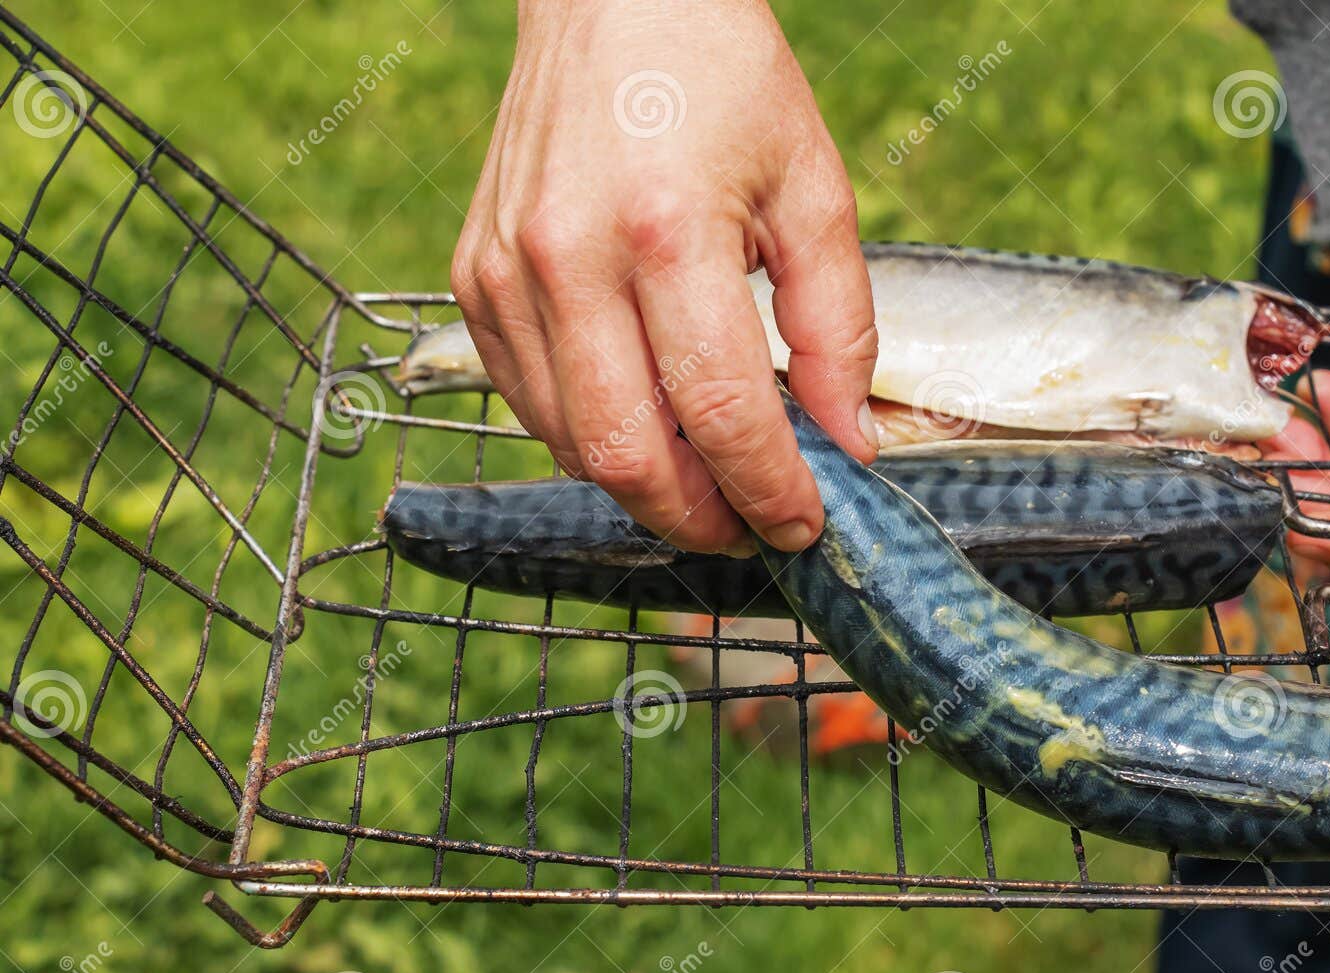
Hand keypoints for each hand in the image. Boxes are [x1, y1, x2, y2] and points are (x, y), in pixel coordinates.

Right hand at [452, 0, 876, 555]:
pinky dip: (591, 438)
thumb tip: (847, 441)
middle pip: (626, 455)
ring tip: (706, 482)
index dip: (767, 489)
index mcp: (666, 231)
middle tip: (750, 527)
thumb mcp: (814, 187)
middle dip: (698, 519)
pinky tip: (644, 423)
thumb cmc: (722, 81)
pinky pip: (529, 402)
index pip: (718, 412)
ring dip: (645, 488)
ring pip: (570, 444)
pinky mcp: (475, 278)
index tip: (804, 522)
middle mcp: (569, 259)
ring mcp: (507, 274)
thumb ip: (840, 324)